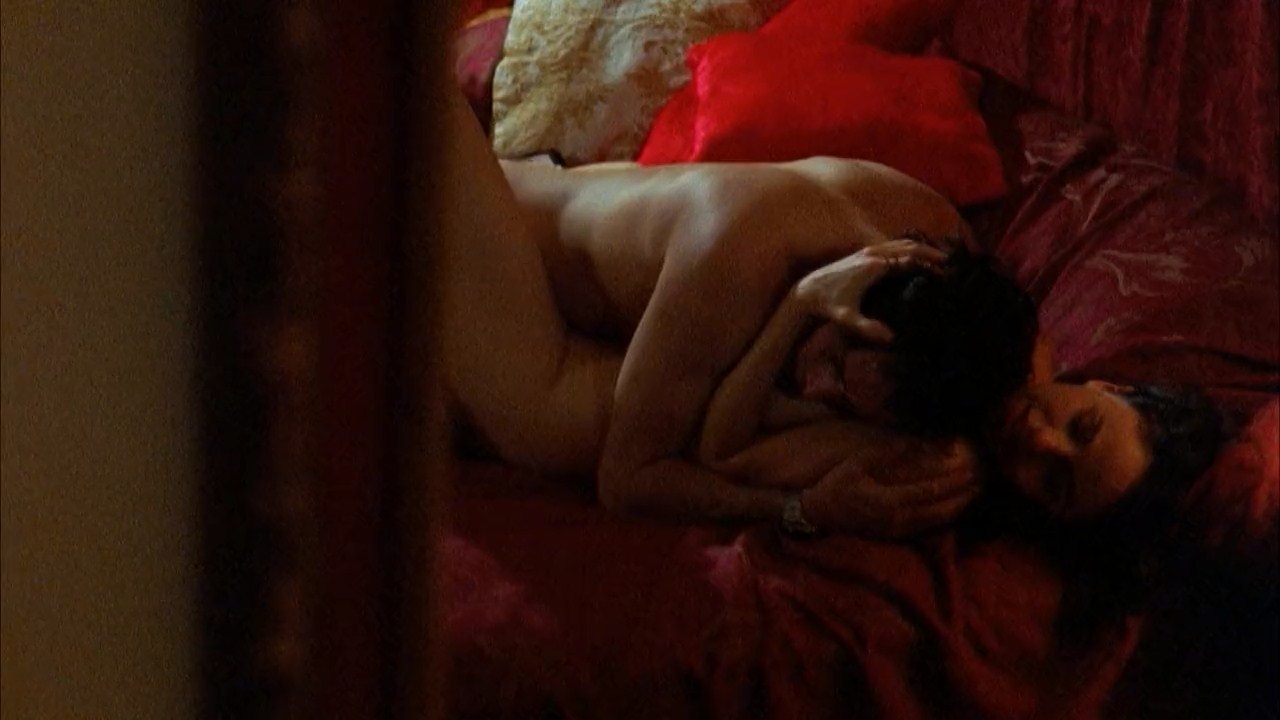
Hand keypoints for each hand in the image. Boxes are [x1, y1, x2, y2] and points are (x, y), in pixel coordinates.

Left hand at [792, 239, 945, 343]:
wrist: (807, 293)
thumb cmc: (828, 306)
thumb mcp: (847, 319)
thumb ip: (867, 328)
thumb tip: (890, 339)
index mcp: (874, 266)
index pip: (910, 260)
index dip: (929, 266)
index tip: (946, 274)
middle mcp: (872, 253)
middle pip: (909, 246)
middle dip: (931, 253)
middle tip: (951, 263)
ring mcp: (867, 251)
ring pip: (901, 243)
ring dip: (921, 248)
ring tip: (939, 260)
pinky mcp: (863, 253)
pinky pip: (892, 245)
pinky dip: (908, 249)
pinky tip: (917, 259)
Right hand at [799, 435, 979, 538]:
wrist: (820, 514)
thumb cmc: (838, 483)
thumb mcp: (860, 462)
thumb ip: (892, 454)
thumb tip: (924, 444)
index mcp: (888, 499)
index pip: (930, 488)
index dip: (953, 476)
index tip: (972, 462)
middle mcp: (898, 518)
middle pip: (941, 505)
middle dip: (965, 489)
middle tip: (987, 472)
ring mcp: (900, 529)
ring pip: (940, 518)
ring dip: (963, 503)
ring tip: (981, 486)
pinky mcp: (900, 534)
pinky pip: (932, 525)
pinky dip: (950, 514)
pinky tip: (961, 503)